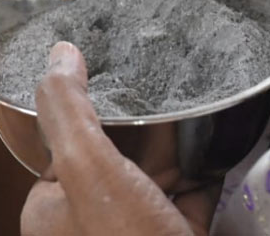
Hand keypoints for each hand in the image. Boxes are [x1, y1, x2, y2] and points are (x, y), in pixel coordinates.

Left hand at [21, 43, 216, 235]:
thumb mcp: (88, 169)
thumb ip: (69, 111)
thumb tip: (59, 52)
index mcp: (49, 213)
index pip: (62, 149)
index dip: (86, 114)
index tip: (112, 76)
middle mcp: (88, 228)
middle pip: (112, 160)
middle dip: (140, 131)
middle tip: (164, 87)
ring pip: (153, 180)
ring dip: (175, 152)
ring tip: (196, 105)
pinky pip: (190, 201)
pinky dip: (205, 177)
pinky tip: (220, 147)